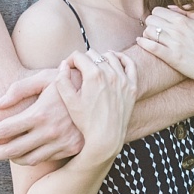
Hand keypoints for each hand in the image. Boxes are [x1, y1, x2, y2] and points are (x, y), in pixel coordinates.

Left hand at [0, 68, 84, 165]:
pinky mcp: (70, 149)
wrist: (101, 94)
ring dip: (9, 158)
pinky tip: (21, 150)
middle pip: (10, 151)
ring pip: (26, 160)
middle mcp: (49, 132)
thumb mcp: (44, 78)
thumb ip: (18, 89)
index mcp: (40, 114)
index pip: (3, 130)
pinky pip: (43, 160)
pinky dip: (28, 158)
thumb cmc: (68, 81)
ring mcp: (61, 143)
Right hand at [56, 50, 135, 164]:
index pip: (78, 56)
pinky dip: (121, 59)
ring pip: (110, 57)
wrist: (106, 138)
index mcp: (93, 75)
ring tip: (94, 66)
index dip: (69, 61)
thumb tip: (63, 64)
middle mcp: (110, 73)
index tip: (67, 69)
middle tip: (79, 71)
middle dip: (83, 60)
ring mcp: (123, 79)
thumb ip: (62, 80)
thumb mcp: (69, 101)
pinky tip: (114, 60)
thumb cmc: (86, 121)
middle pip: (93, 55)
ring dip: (100, 59)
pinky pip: (129, 64)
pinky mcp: (132, 86)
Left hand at [137, 5, 193, 89]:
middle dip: (151, 24)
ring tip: (152, 39)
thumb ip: (188, 10)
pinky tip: (140, 42)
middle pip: (150, 20)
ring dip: (147, 35)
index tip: (159, 23)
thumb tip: (171, 7)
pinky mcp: (172, 57)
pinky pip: (151, 47)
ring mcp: (174, 43)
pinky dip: (143, 43)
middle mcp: (177, 29)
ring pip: (148, 32)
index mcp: (183, 20)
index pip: (157, 11)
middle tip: (155, 32)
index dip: (156, 16)